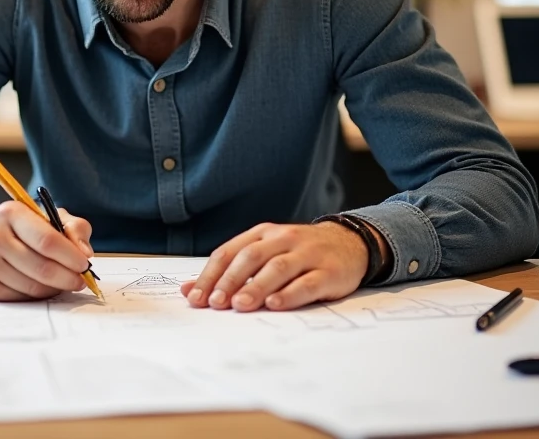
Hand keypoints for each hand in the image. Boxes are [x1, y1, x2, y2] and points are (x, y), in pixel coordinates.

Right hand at [0, 202, 93, 300]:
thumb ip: (73, 228)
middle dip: (68, 277)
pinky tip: (40, 286)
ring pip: (33, 286)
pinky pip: (20, 297)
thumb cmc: (19, 231)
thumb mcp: (46, 218)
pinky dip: (37, 295)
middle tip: (80, 281)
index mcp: (11, 212)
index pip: (48, 240)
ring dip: (54, 288)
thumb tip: (85, 253)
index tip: (85, 264)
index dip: (71, 256)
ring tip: (61, 282)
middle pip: (42, 267)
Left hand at [180, 221, 385, 311]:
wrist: (350, 243)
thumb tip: (188, 291)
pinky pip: (307, 282)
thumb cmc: (298, 253)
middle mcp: (283, 239)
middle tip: (215, 302)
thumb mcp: (264, 253)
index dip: (211, 274)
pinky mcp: (329, 271)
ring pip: (278, 268)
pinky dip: (290, 293)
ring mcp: (307, 254)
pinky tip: (275, 304)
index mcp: (263, 233)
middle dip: (230, 280)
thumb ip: (230, 270)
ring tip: (240, 305)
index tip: (196, 297)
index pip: (230, 252)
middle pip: (251, 257)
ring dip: (256, 287)